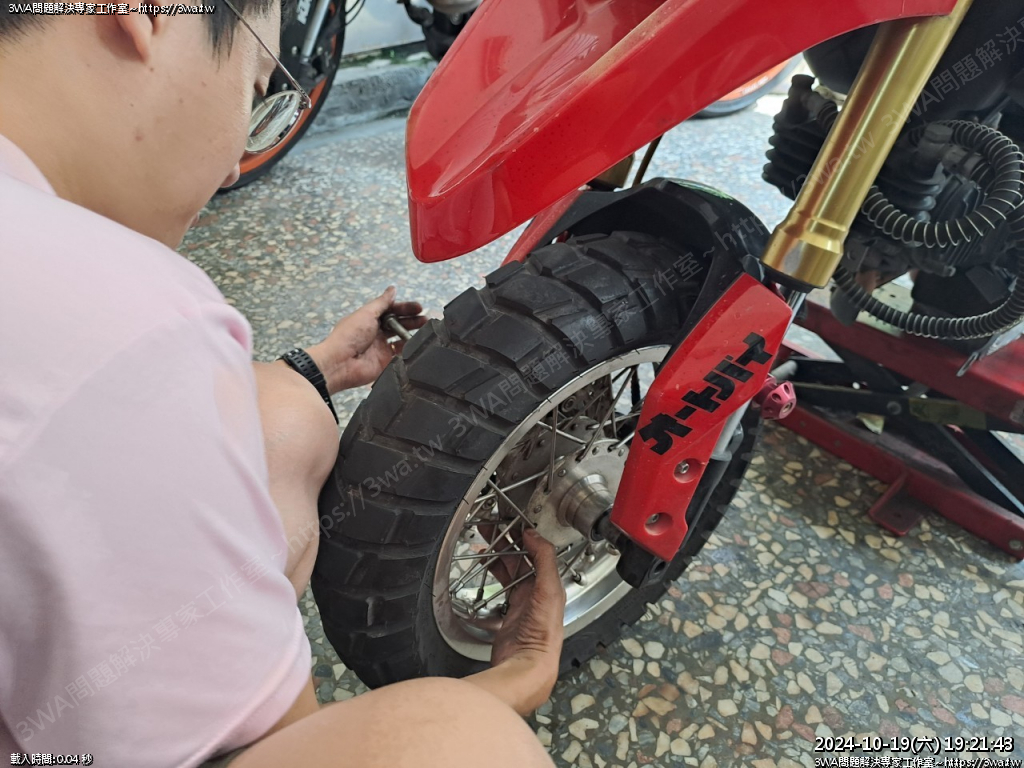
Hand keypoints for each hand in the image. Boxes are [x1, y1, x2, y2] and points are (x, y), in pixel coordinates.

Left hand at [308, 286, 425, 392]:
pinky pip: (401, 355)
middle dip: (412, 320)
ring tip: (426, 330)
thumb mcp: (366, 313)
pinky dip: (409, 349)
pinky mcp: (386, 362)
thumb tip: (392, 289)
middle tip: (425, 318)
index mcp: (370, 319)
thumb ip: (382, 302)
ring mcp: (382, 347)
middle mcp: (377, 332)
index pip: (392, 310)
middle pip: (398, 323)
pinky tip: (417, 344)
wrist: (340, 363)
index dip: (405, 308)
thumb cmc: (349, 335)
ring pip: (401, 338)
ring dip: (413, 333)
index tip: (418, 307)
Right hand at [465, 527, 565, 715]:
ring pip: (509, 570)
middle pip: (521, 559)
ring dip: (498, 555)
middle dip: (506, 542)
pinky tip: (485, 567)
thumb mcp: (549, 589)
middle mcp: (537, 591)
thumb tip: (534, 535)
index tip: (512, 523)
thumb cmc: (542, 634)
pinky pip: (499, 587)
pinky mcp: (508, 613)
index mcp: (550, 584)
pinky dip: (492, 574)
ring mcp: (522, 602)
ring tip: (484, 543)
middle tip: (491, 528)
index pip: (537, 551)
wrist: (527, 664)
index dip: (524, 536)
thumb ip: (543, 559)